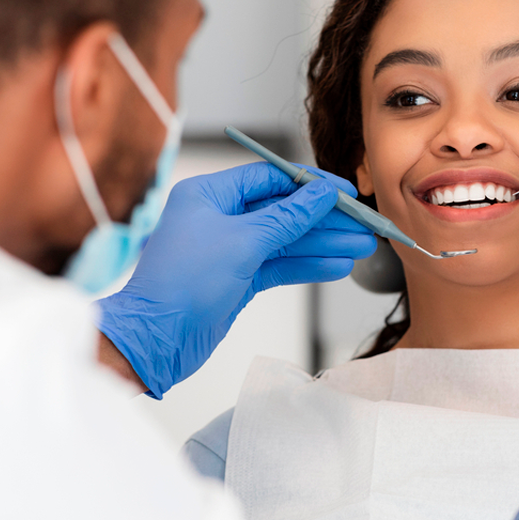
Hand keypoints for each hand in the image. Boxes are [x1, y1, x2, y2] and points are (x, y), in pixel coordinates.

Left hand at [95, 162, 376, 398]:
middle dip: (325, 220)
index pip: (271, 179)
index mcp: (210, 195)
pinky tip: (337, 267)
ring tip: (362, 248)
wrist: (155, 340)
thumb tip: (322, 194)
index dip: (312, 184)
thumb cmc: (182, 284)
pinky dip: (307, 266)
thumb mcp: (243, 242)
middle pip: (284, 211)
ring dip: (323, 245)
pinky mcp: (237, 279)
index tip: (346, 191)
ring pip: (286, 241)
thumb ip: (288, 217)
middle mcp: (219, 218)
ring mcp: (229, 250)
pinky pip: (280, 266)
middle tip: (363, 224)